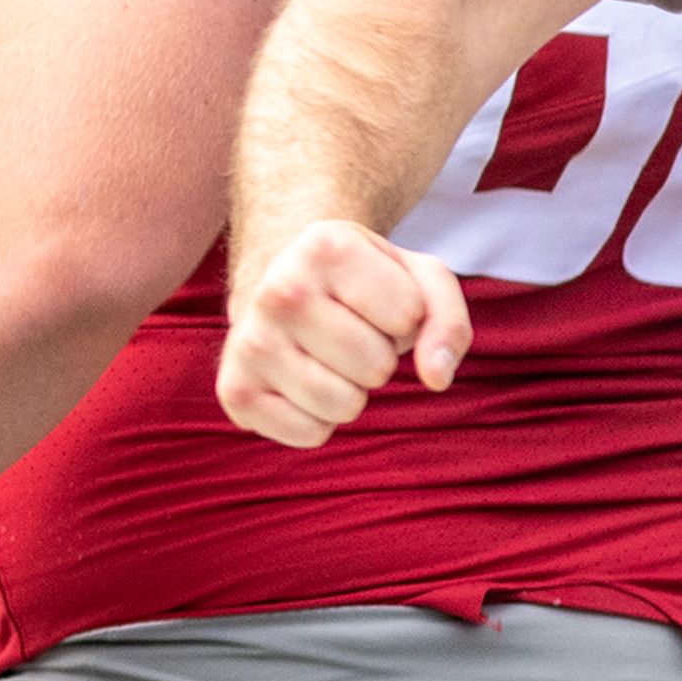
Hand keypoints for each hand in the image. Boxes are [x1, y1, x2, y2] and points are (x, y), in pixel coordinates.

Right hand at [218, 218, 473, 446]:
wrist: (281, 282)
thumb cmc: (362, 284)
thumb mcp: (416, 278)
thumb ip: (447, 319)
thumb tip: (436, 377)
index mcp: (324, 246)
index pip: (408, 317)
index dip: (405, 318)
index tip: (375, 301)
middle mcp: (278, 290)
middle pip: (376, 367)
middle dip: (378, 357)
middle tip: (351, 332)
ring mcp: (249, 341)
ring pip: (344, 405)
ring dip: (350, 390)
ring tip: (327, 356)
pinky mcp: (235, 390)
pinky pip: (311, 434)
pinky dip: (319, 420)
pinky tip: (300, 382)